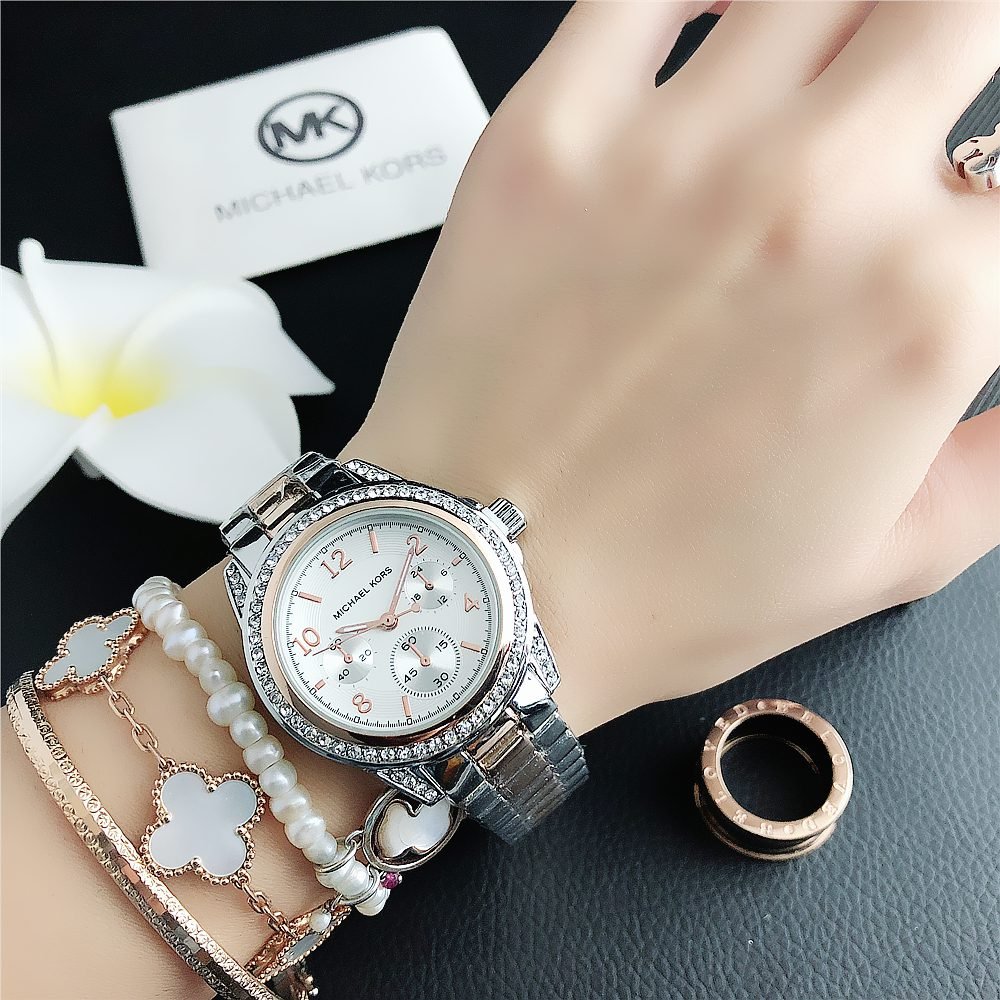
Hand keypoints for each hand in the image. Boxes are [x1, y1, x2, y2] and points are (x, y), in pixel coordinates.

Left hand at [344, 2, 999, 732]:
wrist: (485, 587)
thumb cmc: (668, 590)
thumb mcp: (893, 557)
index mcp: (928, 305)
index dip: (985, 192)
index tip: (957, 201)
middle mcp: (819, 200)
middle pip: (955, 10)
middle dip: (953, 41)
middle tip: (913, 88)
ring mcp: (675, 154)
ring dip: (844, 16)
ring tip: (825, 64)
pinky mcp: (548, 137)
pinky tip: (725, 9)